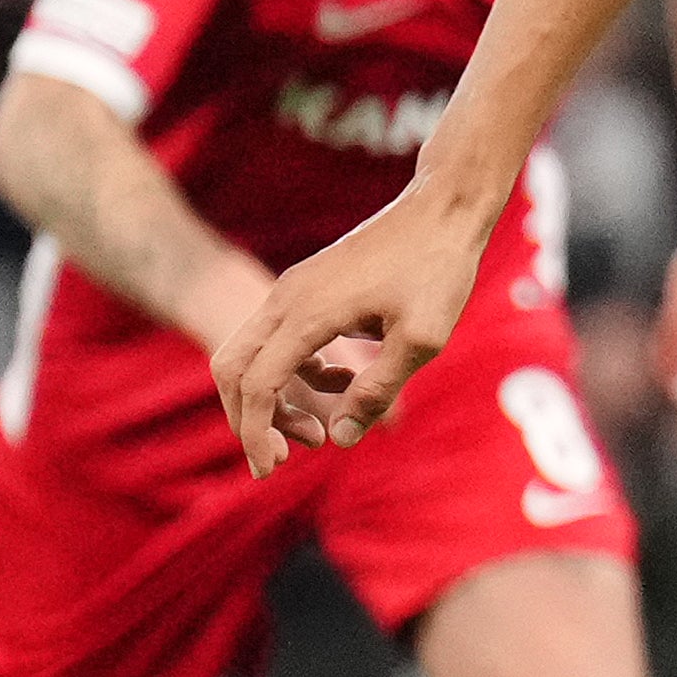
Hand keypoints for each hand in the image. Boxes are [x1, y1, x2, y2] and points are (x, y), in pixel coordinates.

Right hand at [217, 181, 506, 472]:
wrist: (444, 207)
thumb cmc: (439, 269)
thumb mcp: (423, 338)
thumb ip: (379, 389)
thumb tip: (340, 438)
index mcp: (307, 313)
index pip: (257, 384)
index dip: (255, 432)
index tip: (270, 469)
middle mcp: (287, 298)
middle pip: (232, 369)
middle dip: (247, 420)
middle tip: (279, 460)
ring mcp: (294, 289)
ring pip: (251, 353)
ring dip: (273, 397)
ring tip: (320, 429)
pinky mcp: (308, 286)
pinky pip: (278, 338)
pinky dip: (295, 370)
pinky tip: (342, 380)